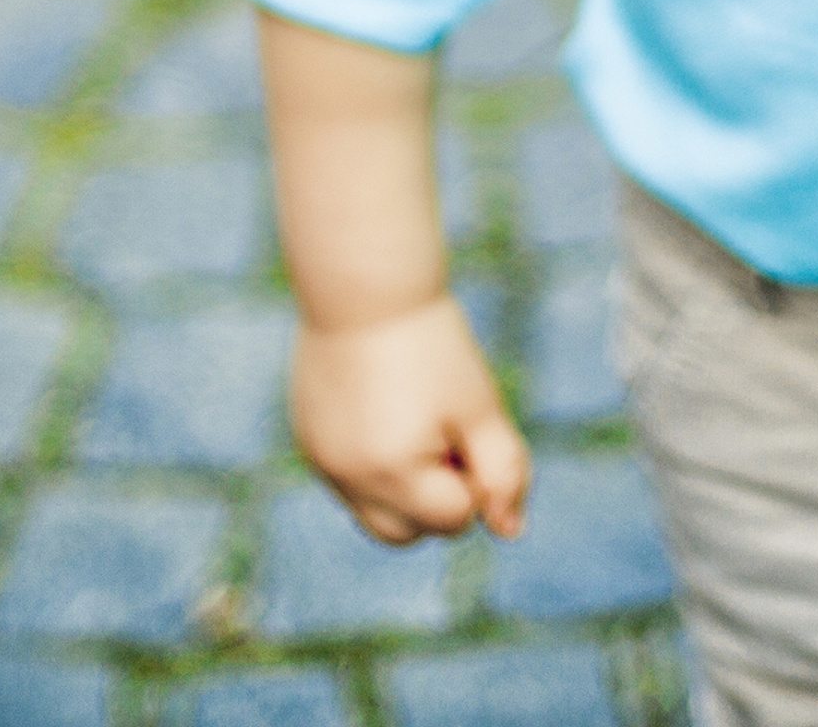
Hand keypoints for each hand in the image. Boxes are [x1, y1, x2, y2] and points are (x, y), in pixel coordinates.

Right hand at [290, 291, 530, 544]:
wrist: (365, 284)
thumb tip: (510, 531)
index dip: (472, 471)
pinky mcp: (307, 437)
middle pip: (405, 534)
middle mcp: (347, 480)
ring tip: (411, 413)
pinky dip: (370, 459)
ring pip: (371, 510)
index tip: (462, 418)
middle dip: (434, 497)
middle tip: (440, 427)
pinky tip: (381, 402)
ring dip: (400, 484)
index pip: (454, 519)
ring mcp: (321, 461)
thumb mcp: (479, 406)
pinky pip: (345, 477)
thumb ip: (502, 473)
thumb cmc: (432, 344)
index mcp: (392, 474)